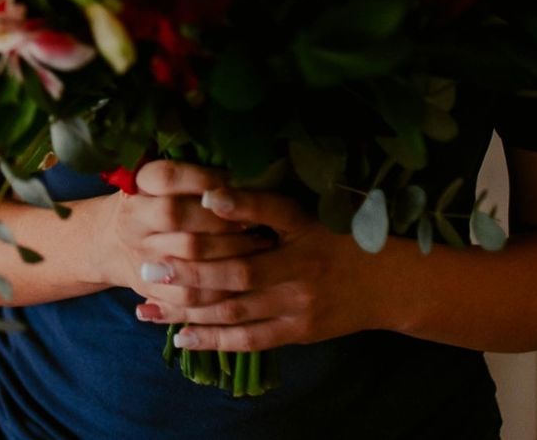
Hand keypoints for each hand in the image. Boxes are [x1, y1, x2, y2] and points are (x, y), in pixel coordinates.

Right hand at [89, 160, 274, 308]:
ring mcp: (140, 257)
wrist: (112, 245)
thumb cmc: (152, 204)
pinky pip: (191, 295)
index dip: (204, 179)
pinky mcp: (151, 289)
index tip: (236, 181)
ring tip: (259, 243)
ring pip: (189, 257)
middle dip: (221, 216)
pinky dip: (222, 288)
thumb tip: (243, 171)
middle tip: (253, 218)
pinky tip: (246, 279)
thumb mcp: (159, 182)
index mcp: (136, 188)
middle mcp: (133, 221)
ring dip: (230, 250)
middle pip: (176, 215)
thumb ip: (192, 176)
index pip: (166, 176)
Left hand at [133, 186, 392, 350]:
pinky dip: (213, 341)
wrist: (389, 284)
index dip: (221, 222)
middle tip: (147, 268)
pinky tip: (181, 338)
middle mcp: (299, 274)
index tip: (182, 216)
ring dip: (189, 312)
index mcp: (301, 235)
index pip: (257, 227)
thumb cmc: (339, 238)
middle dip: (187, 274)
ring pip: (235, 313)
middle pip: (235, 277)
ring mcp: (297, 309)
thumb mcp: (307, 214)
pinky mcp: (297, 334)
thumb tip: (209, 195)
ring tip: (148, 307)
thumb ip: (259, 204)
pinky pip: (249, 341)